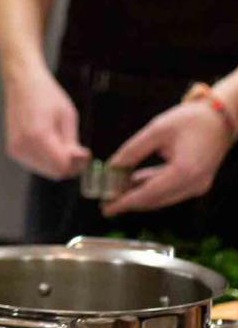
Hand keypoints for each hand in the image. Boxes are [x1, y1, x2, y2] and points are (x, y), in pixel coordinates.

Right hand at [4, 70, 89, 179]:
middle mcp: (23, 145)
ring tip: (63, 145)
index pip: (62, 167)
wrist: (22, 83)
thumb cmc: (45, 94)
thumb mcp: (68, 116)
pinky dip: (45, 160)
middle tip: (77, 150)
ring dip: (57, 163)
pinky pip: (34, 164)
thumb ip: (72, 143)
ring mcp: (15, 148)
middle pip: (53, 172)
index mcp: (38, 136)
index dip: (77, 164)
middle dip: (69, 165)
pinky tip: (51, 145)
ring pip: (44, 170)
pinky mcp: (13, 148)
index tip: (84, 153)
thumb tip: (78, 161)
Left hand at [102, 93, 233, 215]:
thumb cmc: (190, 120)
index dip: (126, 202)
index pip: (149, 194)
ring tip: (115, 190)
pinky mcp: (197, 183)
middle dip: (130, 201)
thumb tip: (112, 167)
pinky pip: (170, 190)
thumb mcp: (157, 130)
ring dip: (139, 195)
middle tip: (106, 201)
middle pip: (155, 200)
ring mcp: (198, 186)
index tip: (107, 209)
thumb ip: (133, 150)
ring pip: (162, 197)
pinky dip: (152, 187)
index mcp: (185, 172)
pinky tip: (133, 181)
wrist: (221, 119)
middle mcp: (194, 184)